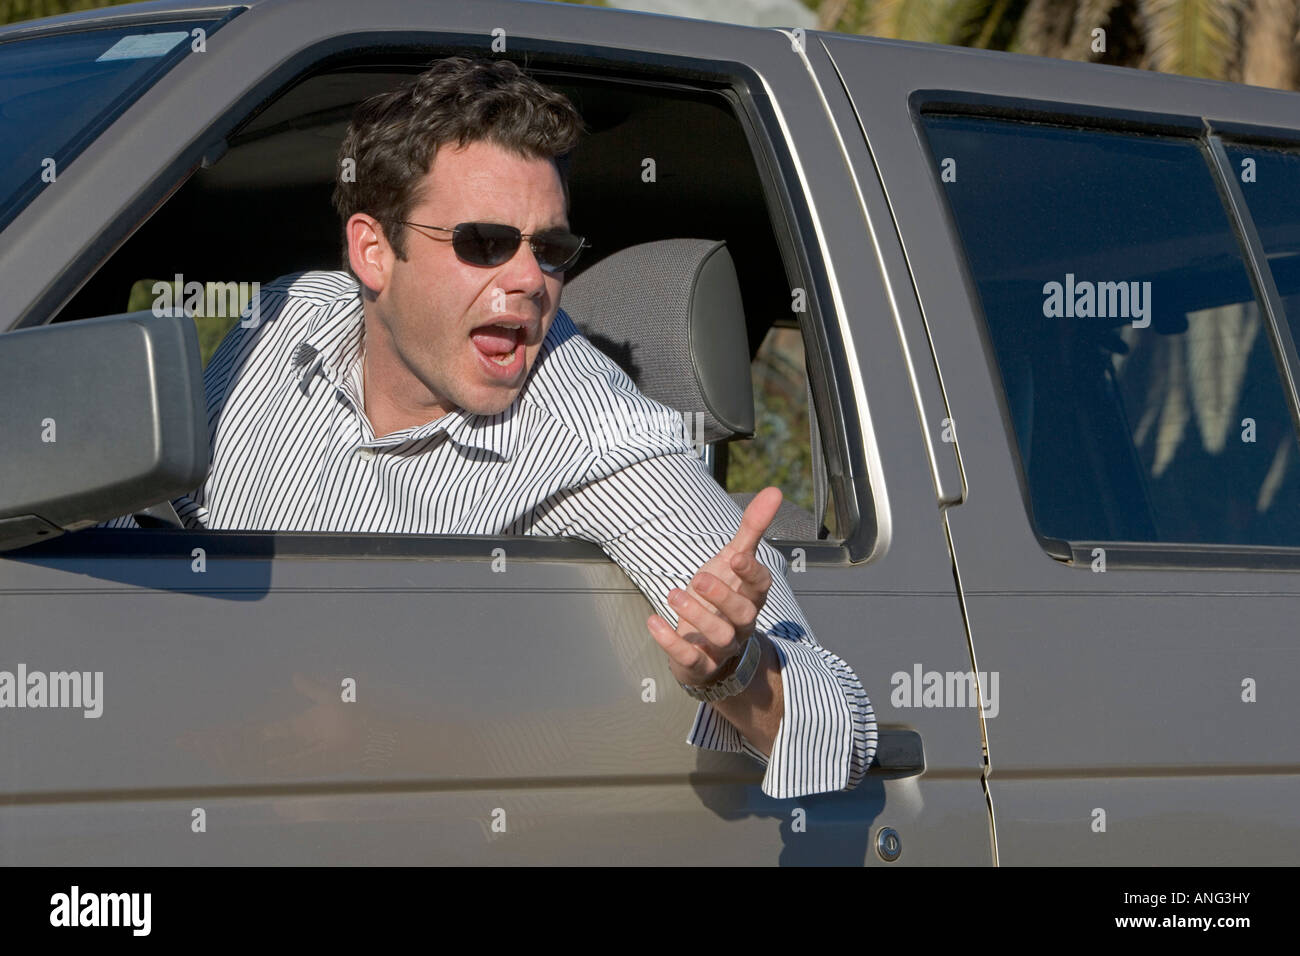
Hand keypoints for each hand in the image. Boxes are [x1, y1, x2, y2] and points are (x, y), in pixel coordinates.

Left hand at [646, 486, 780, 687]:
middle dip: (722, 596)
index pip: (761, 586)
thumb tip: (774, 490)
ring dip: (696, 615)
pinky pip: (689, 659)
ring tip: (674, 594)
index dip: (751, 572)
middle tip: (699, 578)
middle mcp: (741, 624)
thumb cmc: (721, 598)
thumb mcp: (733, 561)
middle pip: (743, 614)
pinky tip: (652, 620)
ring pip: (719, 637)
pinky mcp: (698, 665)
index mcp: (751, 596)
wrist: (707, 646)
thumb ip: (752, 529)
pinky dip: (670, 641)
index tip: (737, 556)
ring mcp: (721, 647)